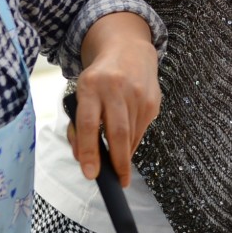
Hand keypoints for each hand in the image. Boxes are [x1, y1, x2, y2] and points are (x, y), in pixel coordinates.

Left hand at [73, 12, 161, 185]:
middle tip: (118, 182)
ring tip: (118, 162)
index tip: (91, 174)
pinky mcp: (152, 101)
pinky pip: (141, 131)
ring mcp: (137, 94)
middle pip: (118, 133)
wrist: (128, 51)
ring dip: (125, 153)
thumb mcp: (82, 95)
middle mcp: (115, 89)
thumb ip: (79, 126)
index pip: (88, 124)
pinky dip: (133, 142)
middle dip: (118, 162)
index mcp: (90, 86)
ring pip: (131, 135)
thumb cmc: (98, 80)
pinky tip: (127, 140)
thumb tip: (84, 159)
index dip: (89, 151)